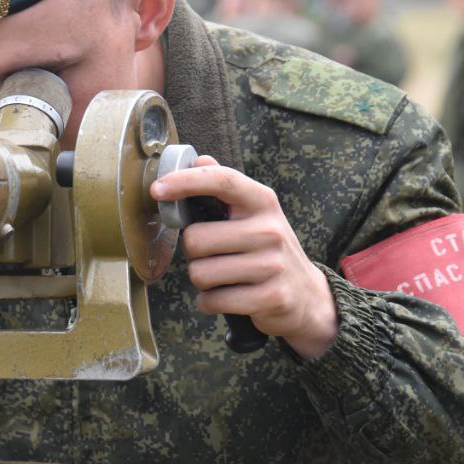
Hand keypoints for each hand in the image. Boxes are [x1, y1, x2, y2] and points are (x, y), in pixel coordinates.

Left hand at [149, 156, 338, 359]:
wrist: (306, 295)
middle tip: (214, 256)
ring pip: (200, 274)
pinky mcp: (269, 297)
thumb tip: (199, 160)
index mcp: (262, 202)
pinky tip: (229, 296)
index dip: (185, 181)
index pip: (222, 180)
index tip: (156, 189)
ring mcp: (271, 265)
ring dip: (202, 280)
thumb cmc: (267, 251)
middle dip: (194, 253)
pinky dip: (211, 303)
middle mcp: (269, 230)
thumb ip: (224, 189)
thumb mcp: (254, 215)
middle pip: (195, 240)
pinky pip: (212, 301)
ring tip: (225, 278)